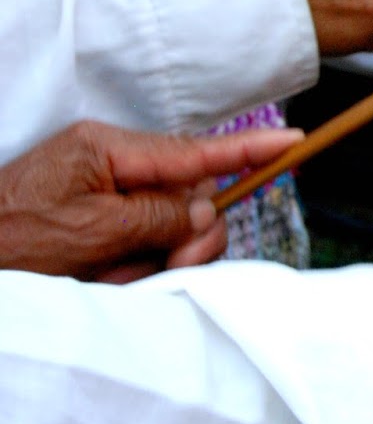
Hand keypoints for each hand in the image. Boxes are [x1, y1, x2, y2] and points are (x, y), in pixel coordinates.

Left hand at [0, 122, 303, 282]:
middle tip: (167, 269)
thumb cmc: (9, 242)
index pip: (195, 150)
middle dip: (186, 240)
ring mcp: (105, 196)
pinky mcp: (98, 224)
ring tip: (111, 280)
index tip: (293, 142)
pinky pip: (143, 246)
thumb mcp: (92, 231)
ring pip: (170, 229)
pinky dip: (132, 270)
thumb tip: (206, 214)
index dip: (248, 149)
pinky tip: (104, 281)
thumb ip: (159, 217)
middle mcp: (111, 167)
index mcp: (108, 150)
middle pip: (190, 198)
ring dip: (152, 262)